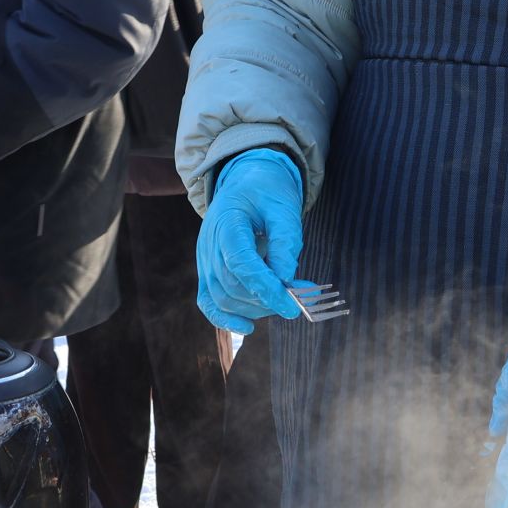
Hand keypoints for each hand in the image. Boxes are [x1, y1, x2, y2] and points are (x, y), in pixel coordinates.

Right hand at [195, 148, 304, 333]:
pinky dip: (225, 318)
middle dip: (268, 298)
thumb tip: (287, 279)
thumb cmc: (267, 190)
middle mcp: (208, 244)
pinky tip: (248, 327)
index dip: (266, 288)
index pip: (241, 263)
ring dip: (256, 307)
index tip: (293, 305)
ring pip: (223, 297)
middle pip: (232, 284)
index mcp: (226, 222)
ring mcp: (204, 260)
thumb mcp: (283, 207)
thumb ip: (285, 242)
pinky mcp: (207, 271)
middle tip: (303, 296)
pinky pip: (209, 302)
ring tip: (287, 299)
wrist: (246, 180)